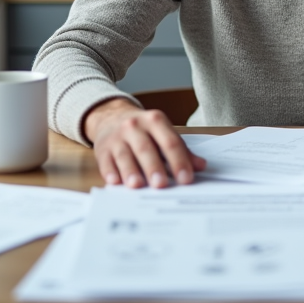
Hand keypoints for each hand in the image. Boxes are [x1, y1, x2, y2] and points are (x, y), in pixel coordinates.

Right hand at [84, 98, 206, 187]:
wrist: (111, 117)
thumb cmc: (143, 130)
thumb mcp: (163, 132)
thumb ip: (181, 150)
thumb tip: (201, 166)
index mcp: (154, 120)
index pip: (170, 141)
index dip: (179, 160)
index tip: (186, 178)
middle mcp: (134, 126)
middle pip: (146, 148)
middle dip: (154, 167)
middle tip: (161, 184)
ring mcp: (116, 137)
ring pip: (125, 155)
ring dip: (131, 171)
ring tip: (137, 185)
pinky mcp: (102, 149)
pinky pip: (106, 162)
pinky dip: (110, 172)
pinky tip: (115, 182)